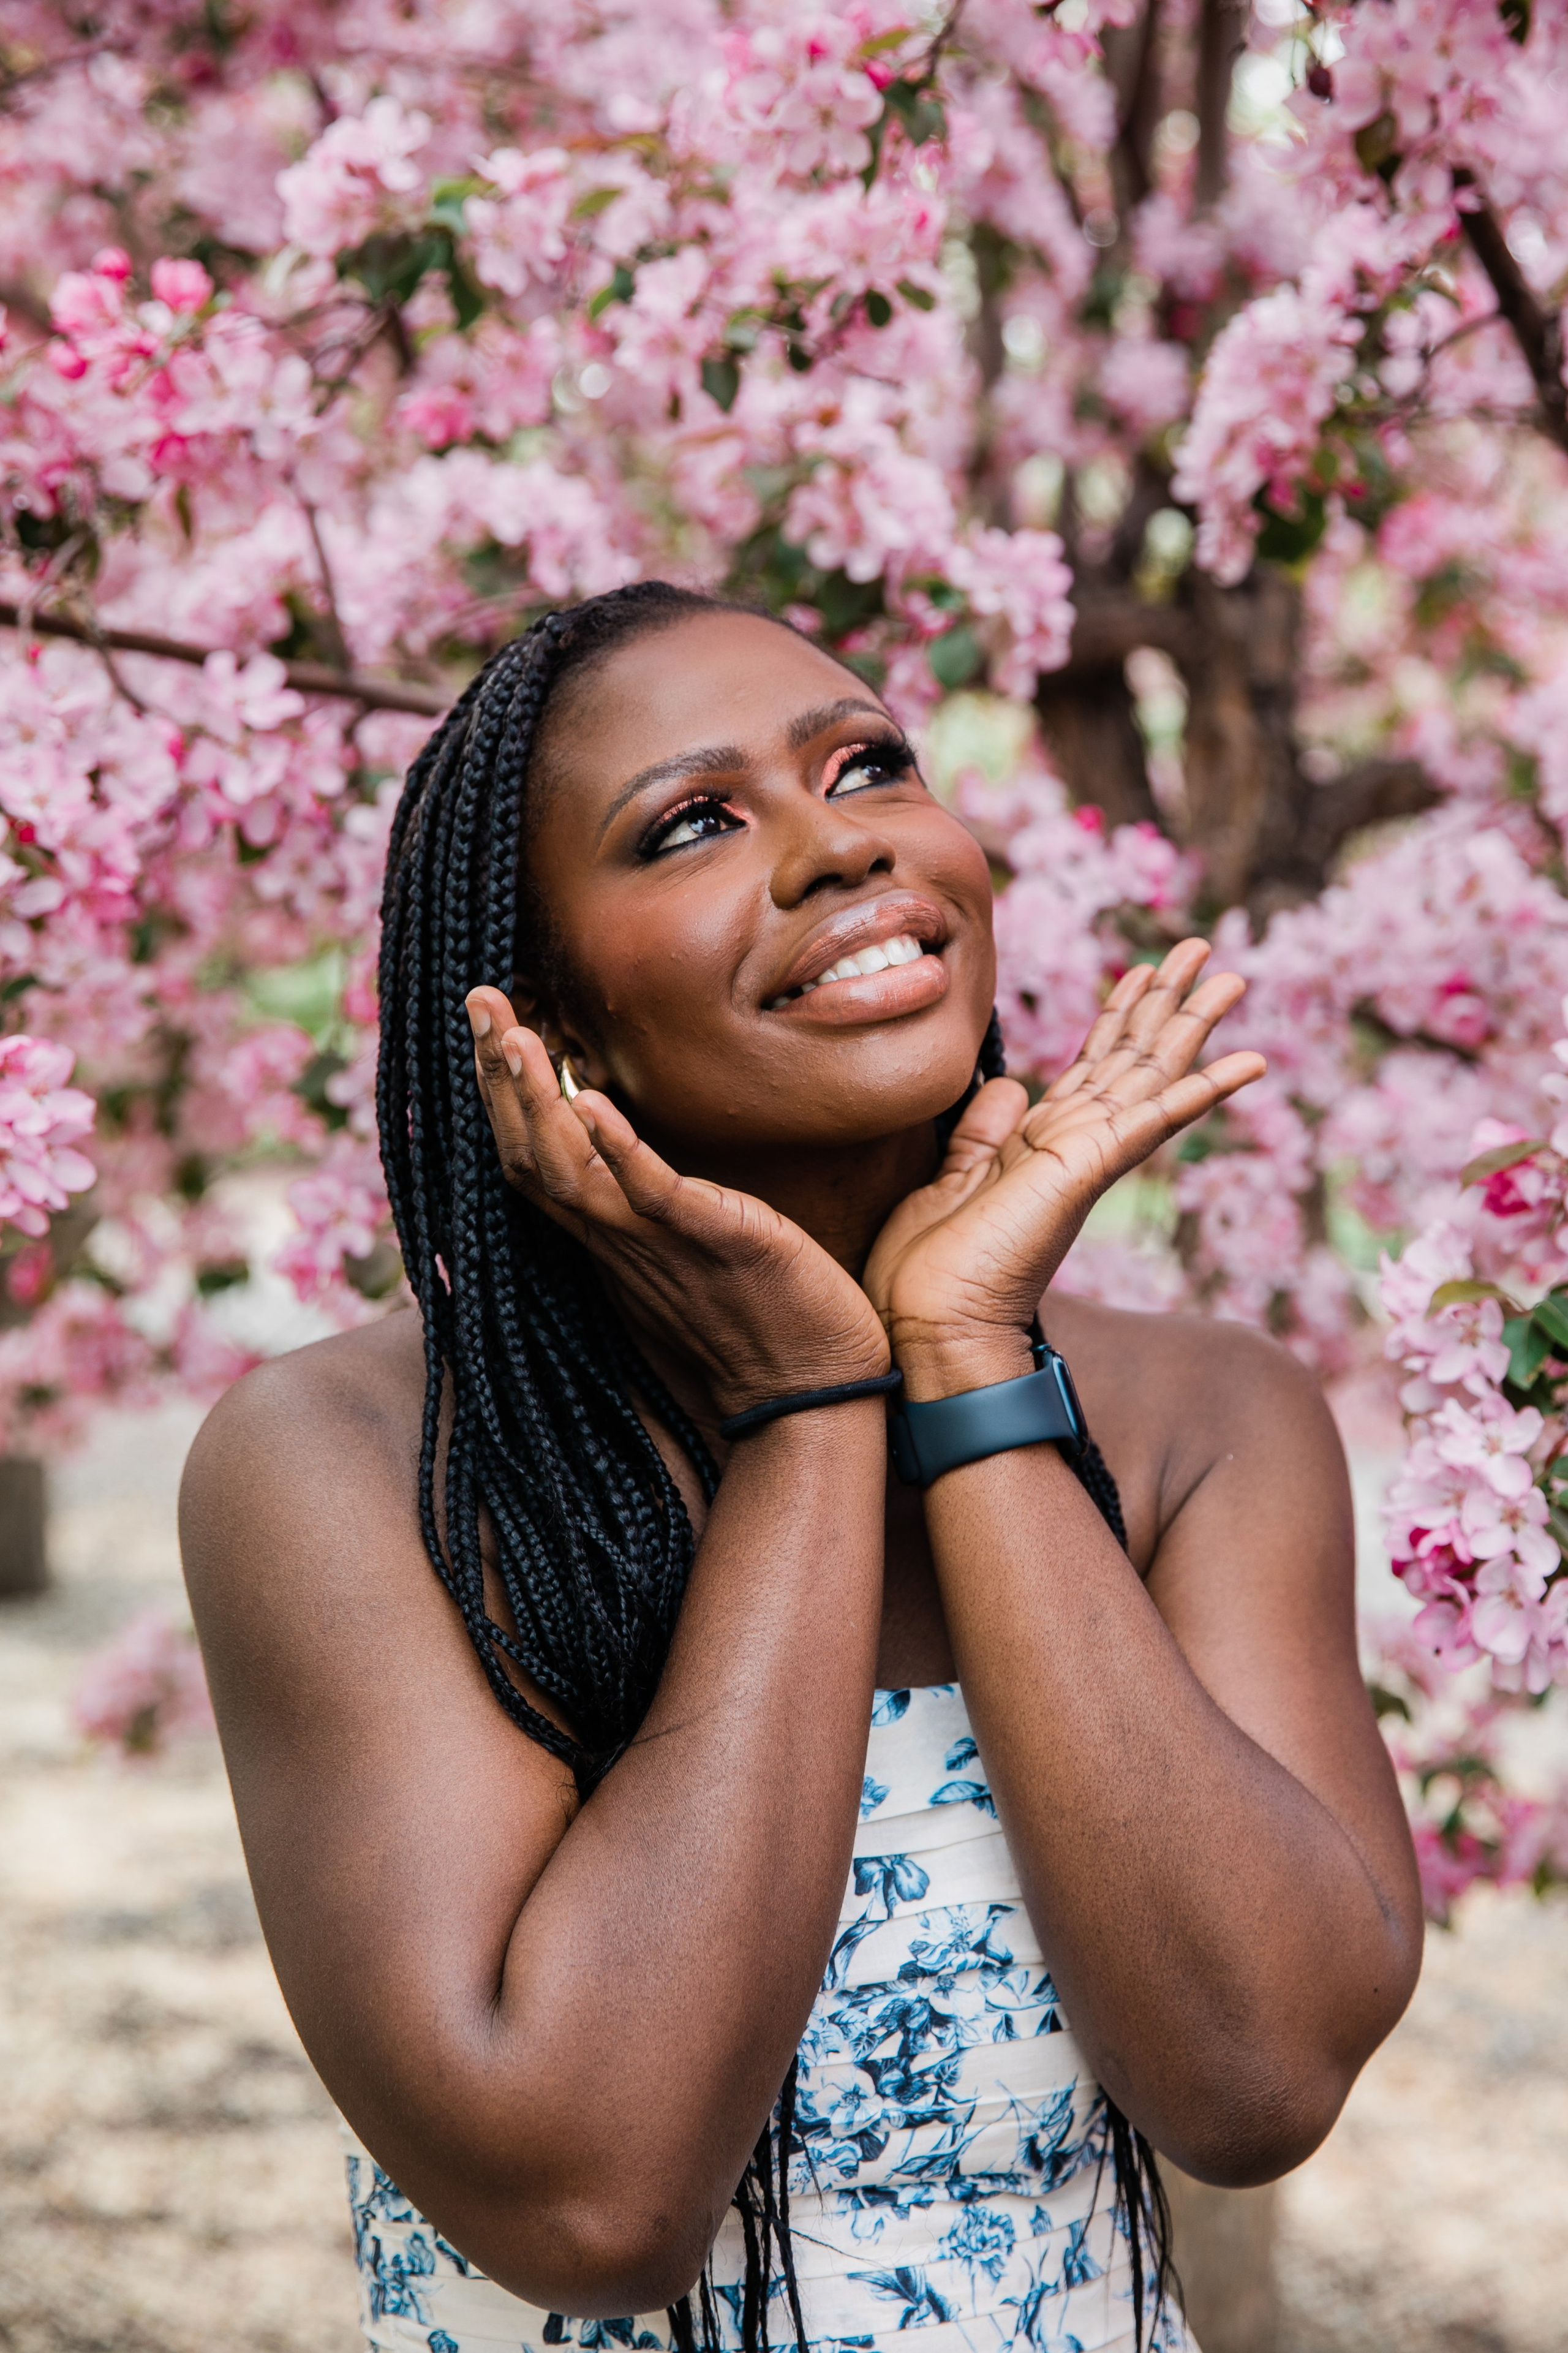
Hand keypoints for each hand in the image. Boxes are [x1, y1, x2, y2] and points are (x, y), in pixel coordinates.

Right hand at [465, 989, 888, 1418]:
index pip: (529, 1159)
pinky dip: (619, 1150)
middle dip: (495, 1076)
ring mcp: (656, 1243)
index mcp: (609, 1236)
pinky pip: (652, 1194)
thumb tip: (633, 1145)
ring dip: (537, 1101)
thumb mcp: (691, 1246)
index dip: (498, 1095)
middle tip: (477, 997)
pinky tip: (594, 1103)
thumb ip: (654, 1200)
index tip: (484, 1025)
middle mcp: (615, 1239)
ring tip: (514, 1036)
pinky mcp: (711, 1240)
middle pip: (529, 1154)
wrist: (808, 1391)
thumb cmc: (761, 1315)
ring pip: (569, 1170)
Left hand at [862, 941, 1265, 1396]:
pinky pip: (1153, 1122)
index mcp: (1041, 1148)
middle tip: (1201, 947)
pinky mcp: (1086, 1174)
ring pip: (1151, 1076)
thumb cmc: (926, 1273)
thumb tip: (1009, 1084)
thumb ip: (981, 1131)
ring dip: (1191, 1024)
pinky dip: (1200, 1091)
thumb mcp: (947, 1180)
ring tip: (1230, 974)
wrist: (925, 1330)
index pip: (1090, 1069)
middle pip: (1132, 1059)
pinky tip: (1246, 1062)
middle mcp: (1074, 1148)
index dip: (1116, 1016)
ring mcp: (1086, 1160)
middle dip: (1166, 1001)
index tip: (1139, 970)